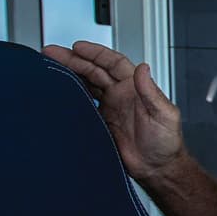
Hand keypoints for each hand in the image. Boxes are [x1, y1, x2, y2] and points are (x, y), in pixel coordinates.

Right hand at [42, 41, 184, 180]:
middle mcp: (121, 94)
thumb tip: (143, 68)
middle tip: (52, 52)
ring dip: (69, 73)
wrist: (157, 169)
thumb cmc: (166, 143)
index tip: (77, 46)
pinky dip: (71, 95)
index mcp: (135, 88)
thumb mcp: (164, 115)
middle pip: (94, 70)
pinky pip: (83, 103)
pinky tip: (58, 90)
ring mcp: (110, 107)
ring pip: (86, 83)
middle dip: (73, 59)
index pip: (113, 63)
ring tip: (50, 64)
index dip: (95, 53)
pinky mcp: (101, 122)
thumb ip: (152, 93)